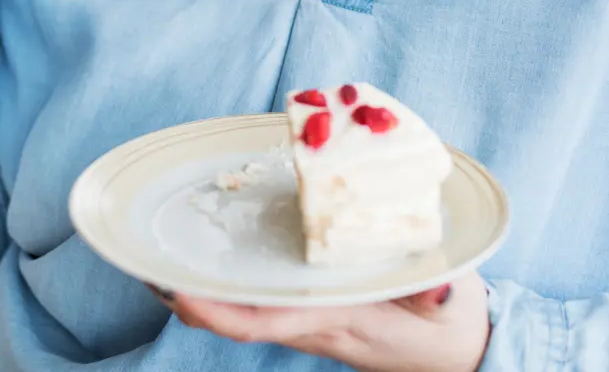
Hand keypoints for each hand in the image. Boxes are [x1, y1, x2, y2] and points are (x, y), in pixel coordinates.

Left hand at [150, 273, 489, 371]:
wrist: (465, 353)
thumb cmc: (455, 324)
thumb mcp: (451, 305)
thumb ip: (440, 296)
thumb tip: (438, 292)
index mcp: (338, 318)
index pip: (265, 322)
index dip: (218, 310)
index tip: (176, 293)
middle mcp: (314, 323)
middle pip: (240, 317)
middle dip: (192, 297)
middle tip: (143, 262)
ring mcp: (313, 322)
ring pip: (247, 311)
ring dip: (205, 290)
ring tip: (162, 255)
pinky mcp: (318, 313)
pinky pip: (264, 302)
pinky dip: (234, 285)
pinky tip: (219, 258)